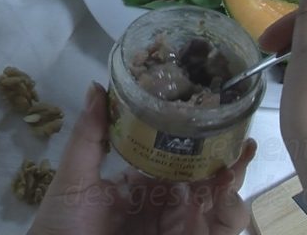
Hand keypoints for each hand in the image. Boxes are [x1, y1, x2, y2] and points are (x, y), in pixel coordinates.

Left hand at [27, 83, 255, 234]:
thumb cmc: (63, 225)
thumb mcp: (75, 177)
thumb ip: (91, 134)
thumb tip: (97, 86)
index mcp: (144, 184)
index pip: (180, 159)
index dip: (203, 141)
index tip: (219, 118)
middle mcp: (165, 205)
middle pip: (208, 180)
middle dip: (231, 161)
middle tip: (243, 142)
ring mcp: (177, 228)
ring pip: (220, 205)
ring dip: (233, 184)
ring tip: (233, 168)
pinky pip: (216, 232)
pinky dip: (228, 213)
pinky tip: (224, 195)